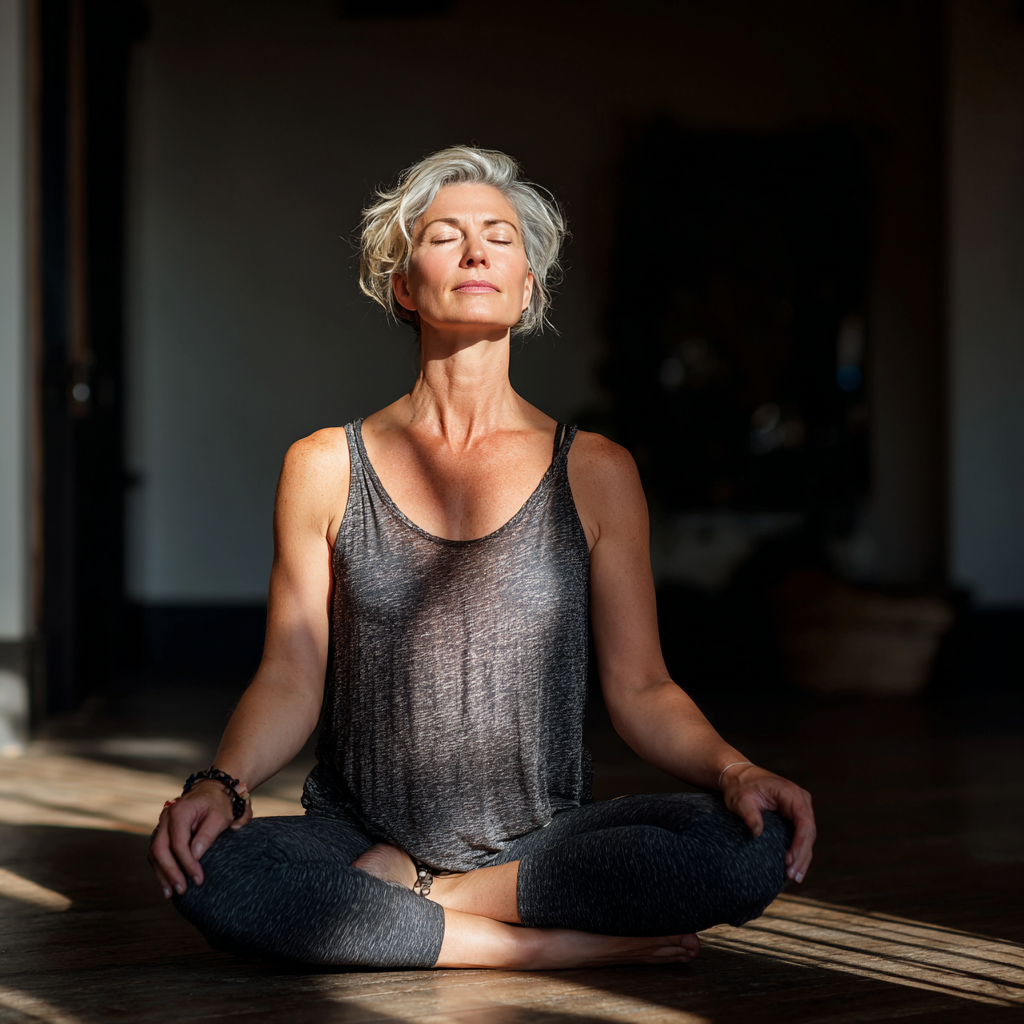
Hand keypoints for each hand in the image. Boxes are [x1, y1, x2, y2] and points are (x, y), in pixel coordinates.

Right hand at [148, 779, 252, 897]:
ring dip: (162, 874)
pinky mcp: (162, 834)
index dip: (187, 863)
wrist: (212, 791)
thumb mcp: (220, 816)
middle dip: (170, 872)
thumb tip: (195, 856)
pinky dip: (161, 869)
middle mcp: (165, 818)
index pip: (178, 842)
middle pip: (160, 849)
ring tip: (171, 893)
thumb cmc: (218, 804)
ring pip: (154, 853)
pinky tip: (166, 884)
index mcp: (180, 811)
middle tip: (182, 890)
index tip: (198, 878)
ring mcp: (161, 826)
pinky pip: (157, 853)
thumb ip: (207, 835)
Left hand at [721, 765, 815, 882]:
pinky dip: (798, 851)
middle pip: (809, 832)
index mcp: (791, 793)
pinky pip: (801, 835)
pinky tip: (793, 867)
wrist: (739, 777)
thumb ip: (750, 815)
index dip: (800, 843)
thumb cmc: (741, 787)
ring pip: (807, 836)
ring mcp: (800, 808)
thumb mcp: (741, 800)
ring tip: (794, 877)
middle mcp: (801, 800)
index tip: (791, 860)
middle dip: (802, 855)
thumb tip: (757, 833)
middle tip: (793, 876)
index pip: (804, 821)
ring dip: (802, 857)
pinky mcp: (795, 815)